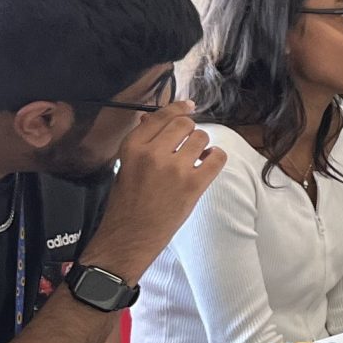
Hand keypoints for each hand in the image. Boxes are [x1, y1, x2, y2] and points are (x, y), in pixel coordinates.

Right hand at [80, 101, 222, 282]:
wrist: (129, 236)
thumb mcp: (125, 166)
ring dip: (202, 146)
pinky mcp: (193, 185)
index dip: (179, 108)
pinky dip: (216, 158)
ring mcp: (175, 169)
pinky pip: (217, 158)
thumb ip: (141, 141)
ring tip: (195, 159)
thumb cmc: (125, 202)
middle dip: (189, 131)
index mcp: (133, 147)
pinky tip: (207, 165)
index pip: (161, 116)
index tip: (189, 106)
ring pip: (201, 138)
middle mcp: (153, 153)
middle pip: (184, 124)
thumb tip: (151, 118)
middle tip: (187, 145)